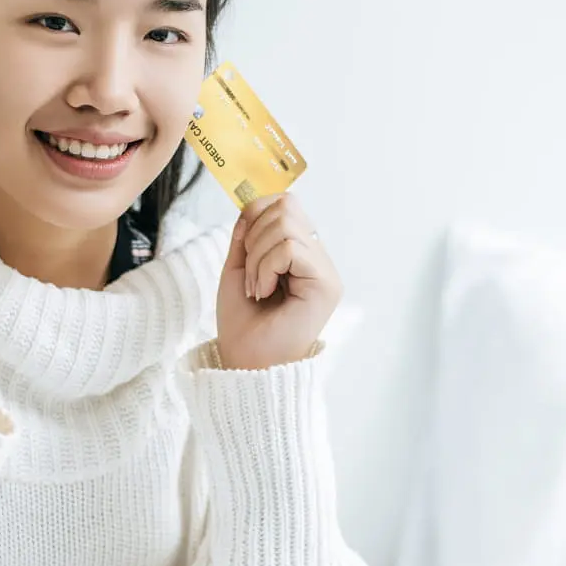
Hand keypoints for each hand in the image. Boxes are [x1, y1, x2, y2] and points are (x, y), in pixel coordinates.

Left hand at [216, 193, 340, 370]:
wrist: (246, 362)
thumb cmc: (243, 323)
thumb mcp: (238, 268)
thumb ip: (246, 235)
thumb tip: (250, 205)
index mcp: (301, 252)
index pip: (284, 203)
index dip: (255, 214)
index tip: (243, 251)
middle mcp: (318, 258)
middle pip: (287, 206)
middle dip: (254, 237)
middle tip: (250, 276)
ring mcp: (326, 271)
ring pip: (286, 225)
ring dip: (257, 257)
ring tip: (256, 288)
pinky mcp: (327, 285)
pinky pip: (290, 249)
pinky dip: (266, 267)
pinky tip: (265, 292)